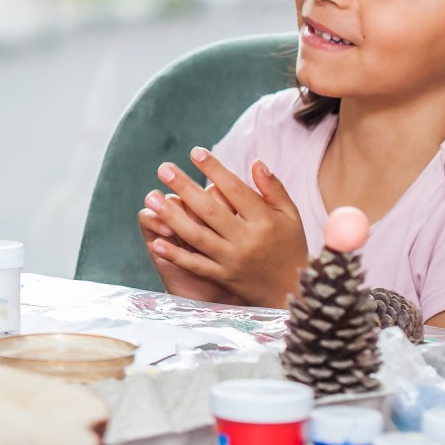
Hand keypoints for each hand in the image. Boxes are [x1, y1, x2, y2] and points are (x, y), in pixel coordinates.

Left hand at [144, 148, 308, 308]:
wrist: (294, 293)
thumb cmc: (291, 247)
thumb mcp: (291, 216)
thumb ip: (273, 189)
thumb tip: (256, 162)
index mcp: (265, 221)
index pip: (236, 190)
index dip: (215, 170)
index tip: (196, 152)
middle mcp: (247, 240)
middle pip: (211, 210)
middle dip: (185, 188)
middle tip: (164, 168)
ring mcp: (233, 260)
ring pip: (198, 237)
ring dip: (172, 217)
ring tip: (151, 197)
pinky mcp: (223, 277)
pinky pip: (196, 266)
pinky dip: (176, 255)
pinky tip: (156, 241)